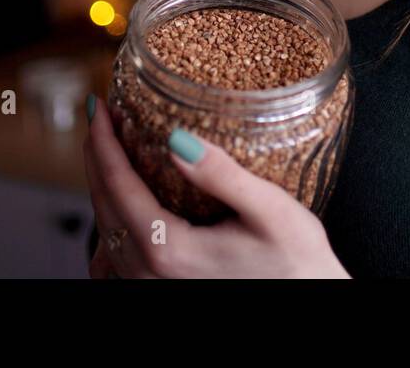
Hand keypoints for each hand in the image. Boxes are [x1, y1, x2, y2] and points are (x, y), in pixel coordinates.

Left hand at [83, 93, 349, 278]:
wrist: (312, 303)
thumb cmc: (298, 265)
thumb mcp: (270, 211)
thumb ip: (221, 175)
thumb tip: (176, 139)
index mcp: (169, 249)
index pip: (117, 184)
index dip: (103, 141)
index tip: (100, 107)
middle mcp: (150, 275)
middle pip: (102, 206)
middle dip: (97, 157)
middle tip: (102, 118)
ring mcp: (152, 289)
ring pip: (105, 233)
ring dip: (102, 188)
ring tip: (109, 153)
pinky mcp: (162, 291)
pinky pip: (117, 261)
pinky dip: (111, 228)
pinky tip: (120, 211)